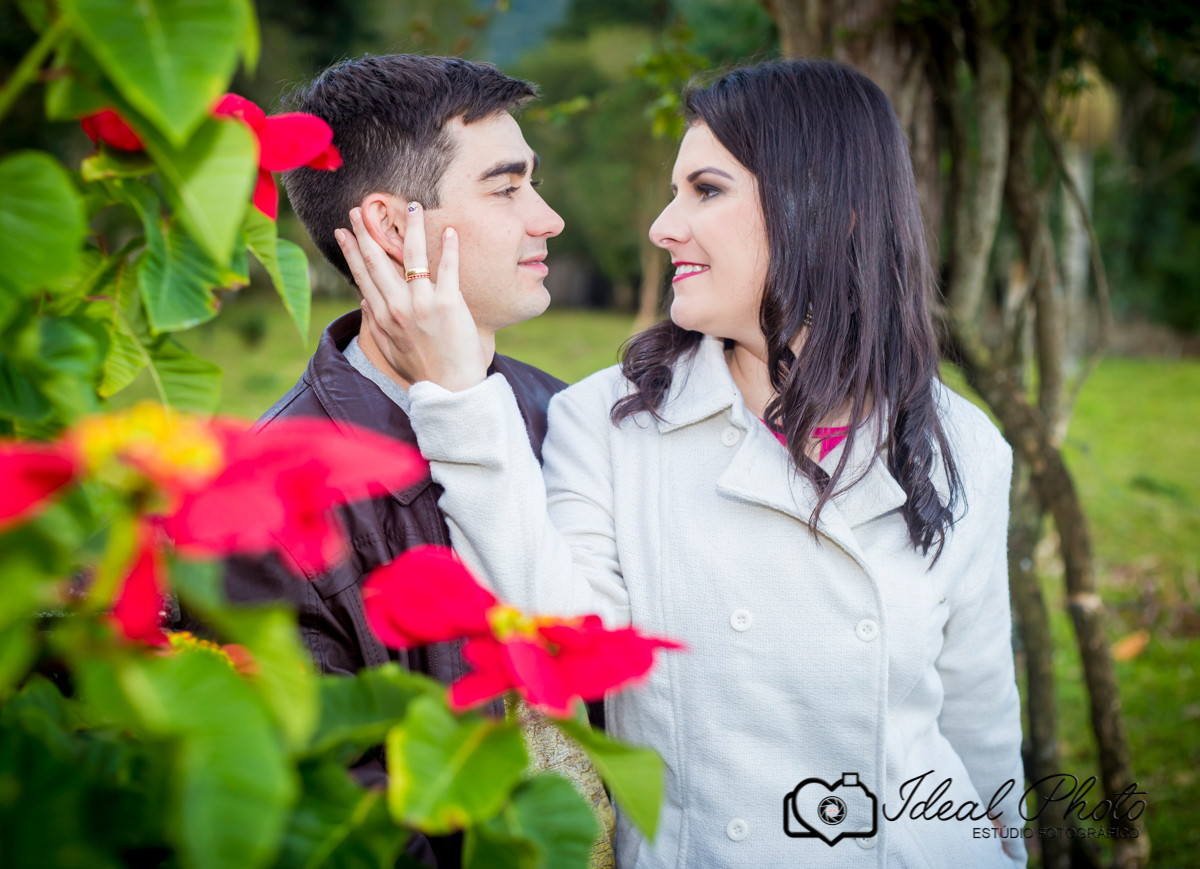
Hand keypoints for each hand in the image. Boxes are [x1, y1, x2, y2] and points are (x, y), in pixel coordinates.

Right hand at [336, 202, 487, 391]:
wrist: (451, 390)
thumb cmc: (423, 372)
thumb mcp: (390, 350)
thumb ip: (375, 324)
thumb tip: (364, 299)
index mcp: (383, 317)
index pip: (363, 275)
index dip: (352, 251)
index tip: (343, 231)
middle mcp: (398, 307)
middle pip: (379, 261)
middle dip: (367, 232)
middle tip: (360, 208)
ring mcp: (423, 304)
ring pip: (413, 258)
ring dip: (411, 229)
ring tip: (412, 206)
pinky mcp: (448, 304)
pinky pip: (447, 270)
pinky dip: (449, 249)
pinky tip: (449, 231)